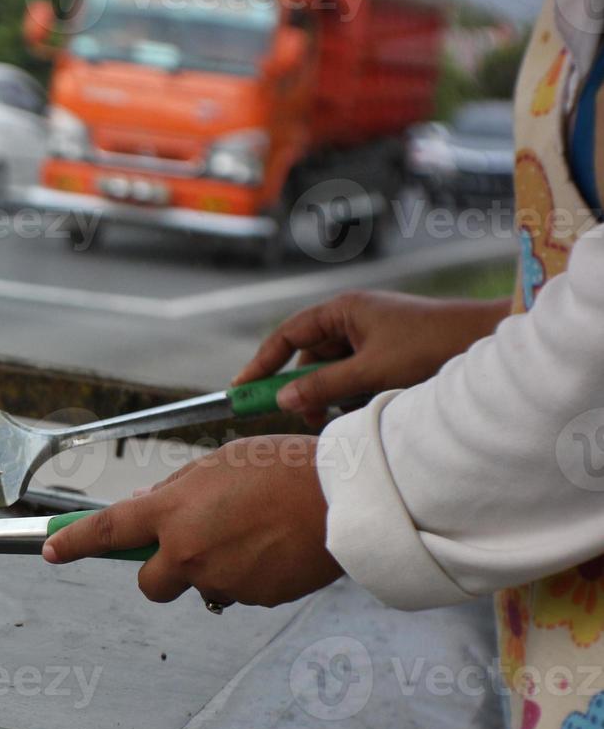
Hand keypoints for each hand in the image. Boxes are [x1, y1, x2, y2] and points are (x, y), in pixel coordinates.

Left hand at [42, 436, 341, 608]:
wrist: (344, 498)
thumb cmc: (283, 467)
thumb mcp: (219, 463)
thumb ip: (176, 491)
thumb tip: (145, 508)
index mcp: (172, 512)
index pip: (105, 532)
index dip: (72, 542)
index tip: (50, 550)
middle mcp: (187, 551)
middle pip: (149, 583)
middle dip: (160, 571)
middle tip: (188, 547)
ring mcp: (220, 579)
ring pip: (202, 584)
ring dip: (215, 566)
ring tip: (255, 532)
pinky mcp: (253, 598)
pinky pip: (239, 590)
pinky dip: (249, 574)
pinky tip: (276, 546)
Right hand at [233, 291, 510, 426]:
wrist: (488, 342)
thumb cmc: (431, 347)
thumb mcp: (370, 372)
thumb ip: (322, 387)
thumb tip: (281, 401)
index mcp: (343, 310)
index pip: (286, 335)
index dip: (262, 364)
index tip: (241, 389)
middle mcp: (352, 319)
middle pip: (308, 357)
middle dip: (302, 389)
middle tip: (301, 418)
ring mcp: (370, 335)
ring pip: (332, 371)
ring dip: (331, 395)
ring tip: (343, 415)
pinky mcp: (387, 352)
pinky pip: (354, 375)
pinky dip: (352, 394)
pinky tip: (365, 408)